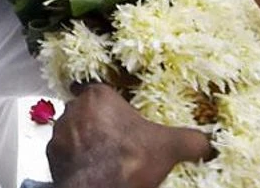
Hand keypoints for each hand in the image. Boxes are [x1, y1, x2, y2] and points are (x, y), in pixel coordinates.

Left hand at [47, 84, 212, 187]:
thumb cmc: (130, 159)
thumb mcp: (169, 146)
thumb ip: (191, 139)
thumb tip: (208, 143)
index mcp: (99, 96)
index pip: (101, 90)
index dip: (112, 105)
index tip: (121, 118)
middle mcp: (74, 108)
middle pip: (87, 110)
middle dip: (100, 123)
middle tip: (118, 141)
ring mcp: (59, 131)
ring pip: (73, 129)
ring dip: (85, 140)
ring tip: (105, 157)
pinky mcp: (51, 153)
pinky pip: (63, 150)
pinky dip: (75, 157)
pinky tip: (91, 168)